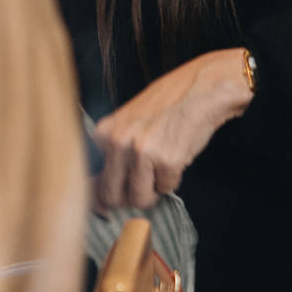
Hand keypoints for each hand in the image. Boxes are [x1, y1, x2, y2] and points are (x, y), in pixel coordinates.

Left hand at [92, 48, 254, 210]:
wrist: (201, 88)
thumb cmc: (166, 105)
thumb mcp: (128, 121)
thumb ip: (113, 150)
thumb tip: (99, 198)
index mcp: (104, 133)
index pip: (91, 181)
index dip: (105, 193)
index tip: (108, 203)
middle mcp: (117, 142)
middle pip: (111, 196)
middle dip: (127, 197)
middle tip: (143, 183)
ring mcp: (141, 152)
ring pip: (139, 199)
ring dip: (153, 190)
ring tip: (161, 165)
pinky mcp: (167, 161)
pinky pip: (166, 189)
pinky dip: (173, 178)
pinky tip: (177, 154)